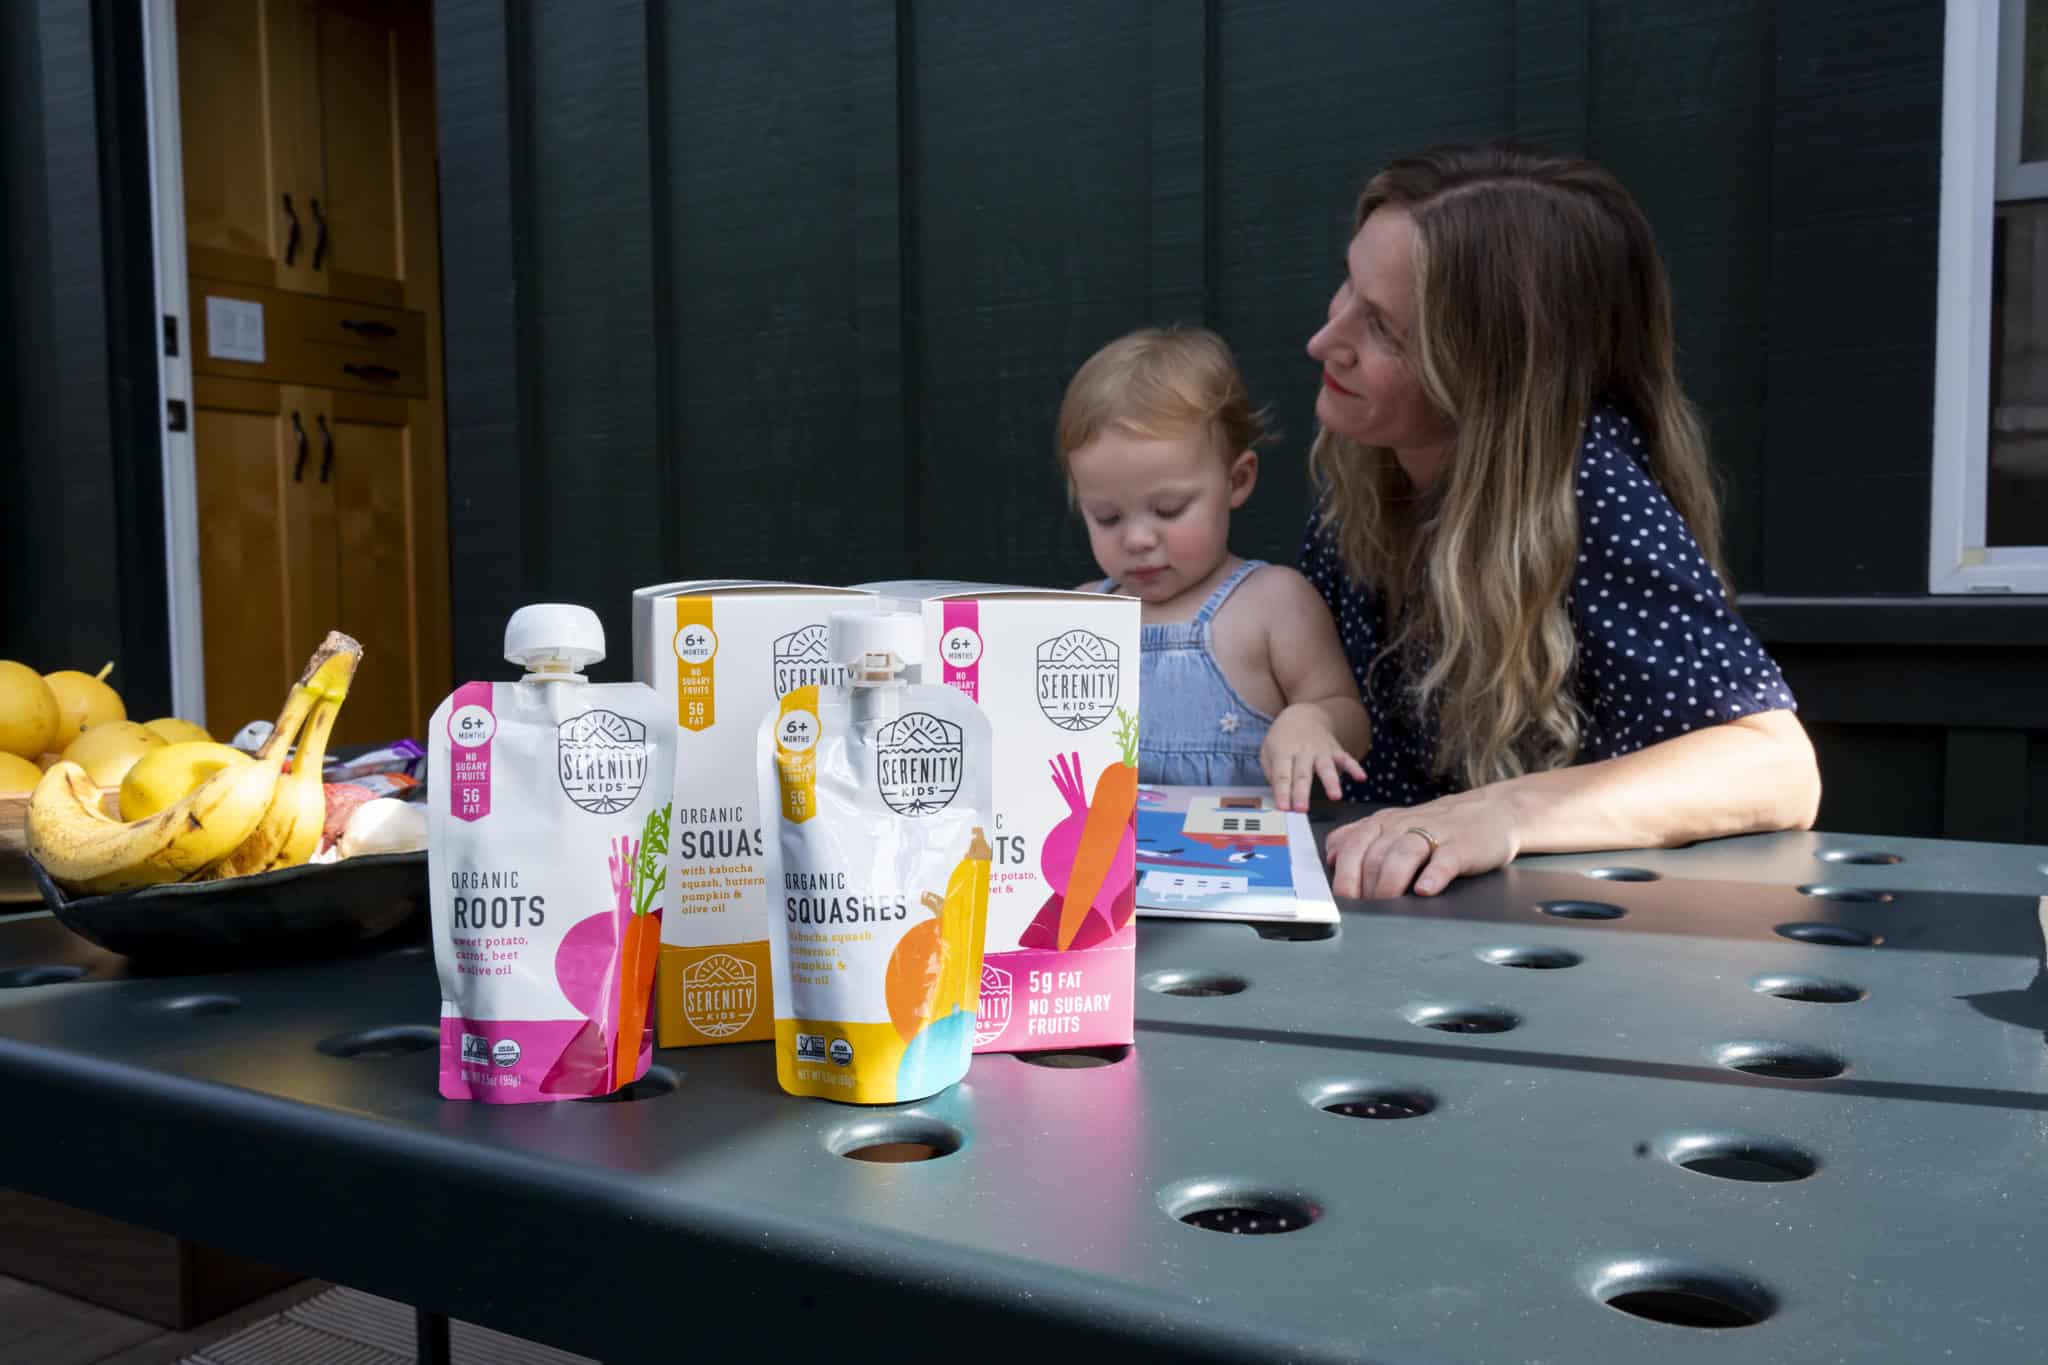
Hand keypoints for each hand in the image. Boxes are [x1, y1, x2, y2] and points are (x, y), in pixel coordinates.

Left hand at [1261, 703, 1366, 811]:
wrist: (1303, 715)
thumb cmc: (1283, 738)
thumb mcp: (1267, 752)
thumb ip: (1271, 774)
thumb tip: (1279, 795)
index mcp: (1283, 753)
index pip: (1282, 776)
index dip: (1282, 792)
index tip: (1283, 808)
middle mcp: (1303, 752)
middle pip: (1302, 775)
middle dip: (1302, 793)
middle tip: (1301, 809)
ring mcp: (1321, 751)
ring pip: (1326, 768)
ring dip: (1331, 782)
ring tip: (1335, 796)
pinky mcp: (1336, 751)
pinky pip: (1347, 759)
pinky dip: (1355, 768)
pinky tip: (1361, 777)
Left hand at [1324, 787, 1521, 898]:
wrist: (1491, 811)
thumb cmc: (1438, 825)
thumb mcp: (1394, 823)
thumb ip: (1362, 837)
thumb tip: (1331, 857)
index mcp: (1382, 823)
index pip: (1351, 847)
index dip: (1343, 877)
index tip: (1340, 902)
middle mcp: (1402, 826)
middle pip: (1373, 856)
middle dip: (1363, 887)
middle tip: (1362, 911)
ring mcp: (1433, 835)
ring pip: (1402, 855)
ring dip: (1389, 883)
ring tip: (1386, 904)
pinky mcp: (1461, 846)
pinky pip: (1443, 861)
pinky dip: (1433, 876)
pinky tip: (1425, 891)